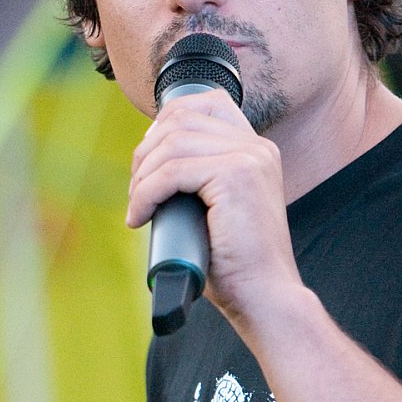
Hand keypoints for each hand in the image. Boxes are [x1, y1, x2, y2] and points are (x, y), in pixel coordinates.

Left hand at [127, 89, 300, 327]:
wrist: (265, 297)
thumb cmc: (236, 264)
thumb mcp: (215, 209)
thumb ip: (197, 180)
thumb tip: (148, 164)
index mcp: (257, 150)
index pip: (206, 103)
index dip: (166, 123)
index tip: (149, 162)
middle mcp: (257, 147)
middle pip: (181, 119)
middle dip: (146, 153)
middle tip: (136, 193)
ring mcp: (250, 159)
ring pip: (172, 144)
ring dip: (142, 177)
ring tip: (137, 208)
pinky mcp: (237, 177)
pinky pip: (172, 172)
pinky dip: (145, 194)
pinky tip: (139, 217)